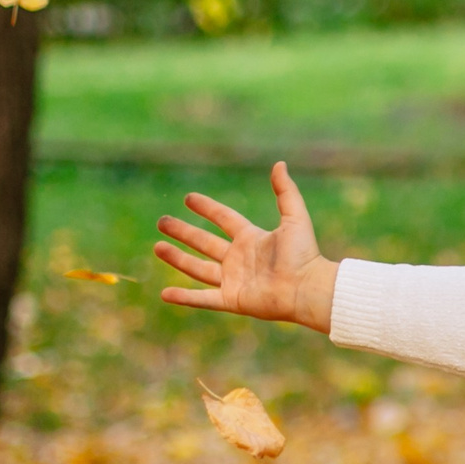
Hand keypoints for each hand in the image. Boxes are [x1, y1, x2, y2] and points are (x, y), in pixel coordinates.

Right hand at [155, 161, 340, 333]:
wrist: (308, 288)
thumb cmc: (305, 254)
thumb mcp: (295, 218)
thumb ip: (286, 192)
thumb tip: (280, 163)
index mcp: (252, 238)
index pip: (224, 219)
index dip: (207, 208)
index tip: (188, 198)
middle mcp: (240, 259)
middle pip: (205, 242)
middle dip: (183, 232)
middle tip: (162, 222)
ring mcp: (234, 280)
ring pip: (198, 268)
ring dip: (177, 258)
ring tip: (157, 247)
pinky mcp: (232, 299)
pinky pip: (202, 298)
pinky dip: (184, 297)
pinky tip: (164, 293)